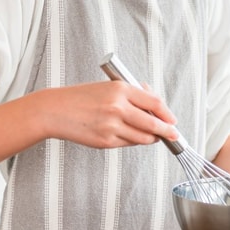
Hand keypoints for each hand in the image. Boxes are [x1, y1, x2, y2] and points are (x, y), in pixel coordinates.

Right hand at [40, 81, 177, 148]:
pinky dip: (133, 140)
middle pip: (153, 123)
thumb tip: (156, 105)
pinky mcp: (105, 141)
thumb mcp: (108, 87)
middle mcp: (117, 107)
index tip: (173, 120)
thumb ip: (132, 94)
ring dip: (151, 138)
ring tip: (154, 136)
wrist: (55, 111)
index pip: (154, 102)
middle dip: (167, 131)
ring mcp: (111, 126)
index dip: (167, 113)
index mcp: (120, 89)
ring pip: (143, 137)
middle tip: (174, 135)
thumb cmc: (82, 97)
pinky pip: (128, 143)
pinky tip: (130, 135)